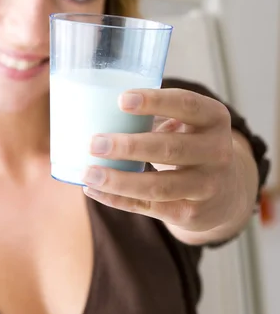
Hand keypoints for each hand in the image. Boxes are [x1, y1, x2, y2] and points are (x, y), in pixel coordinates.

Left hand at [82, 88, 258, 244]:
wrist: (226, 193)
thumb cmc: (191, 145)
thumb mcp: (189, 123)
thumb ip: (157, 114)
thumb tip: (98, 108)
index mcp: (214, 118)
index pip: (187, 105)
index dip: (155, 101)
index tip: (121, 99)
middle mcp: (217, 152)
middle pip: (170, 148)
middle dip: (129, 146)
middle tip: (94, 143)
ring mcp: (206, 186)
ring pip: (158, 186)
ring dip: (119, 180)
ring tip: (88, 173)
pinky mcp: (191, 214)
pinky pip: (149, 207)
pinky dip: (118, 199)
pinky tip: (94, 190)